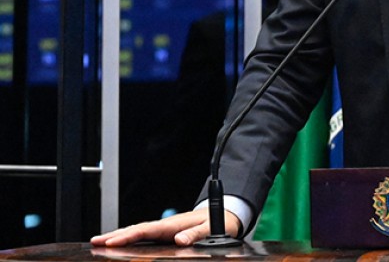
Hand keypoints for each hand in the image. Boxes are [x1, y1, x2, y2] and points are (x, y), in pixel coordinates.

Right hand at [89, 208, 240, 246]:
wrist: (224, 215)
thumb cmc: (219, 223)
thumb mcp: (211, 229)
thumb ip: (196, 234)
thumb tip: (179, 240)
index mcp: (173, 224)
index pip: (147, 230)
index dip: (128, 236)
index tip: (112, 241)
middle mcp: (166, 225)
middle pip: (136, 229)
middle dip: (115, 235)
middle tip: (95, 240)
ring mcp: (164, 228)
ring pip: (138, 231)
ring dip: (119, 235)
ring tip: (100, 241)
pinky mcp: (165, 232)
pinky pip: (144, 234)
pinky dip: (130, 237)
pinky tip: (120, 241)